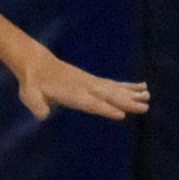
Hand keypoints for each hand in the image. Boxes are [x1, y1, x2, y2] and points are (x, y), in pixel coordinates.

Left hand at [16, 48, 153, 124]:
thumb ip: (37, 106)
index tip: (121, 114)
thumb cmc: (33, 84)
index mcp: (71, 93)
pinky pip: (113, 83)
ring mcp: (91, 82)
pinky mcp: (94, 80)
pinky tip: (142, 87)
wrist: (37, 63)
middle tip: (145, 107)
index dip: (104, 109)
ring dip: (132, 93)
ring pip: (114, 88)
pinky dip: (128, 86)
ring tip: (148, 97)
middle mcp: (85, 87)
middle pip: (108, 96)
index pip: (91, 103)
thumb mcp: (30, 95)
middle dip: (126, 102)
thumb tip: (43, 115)